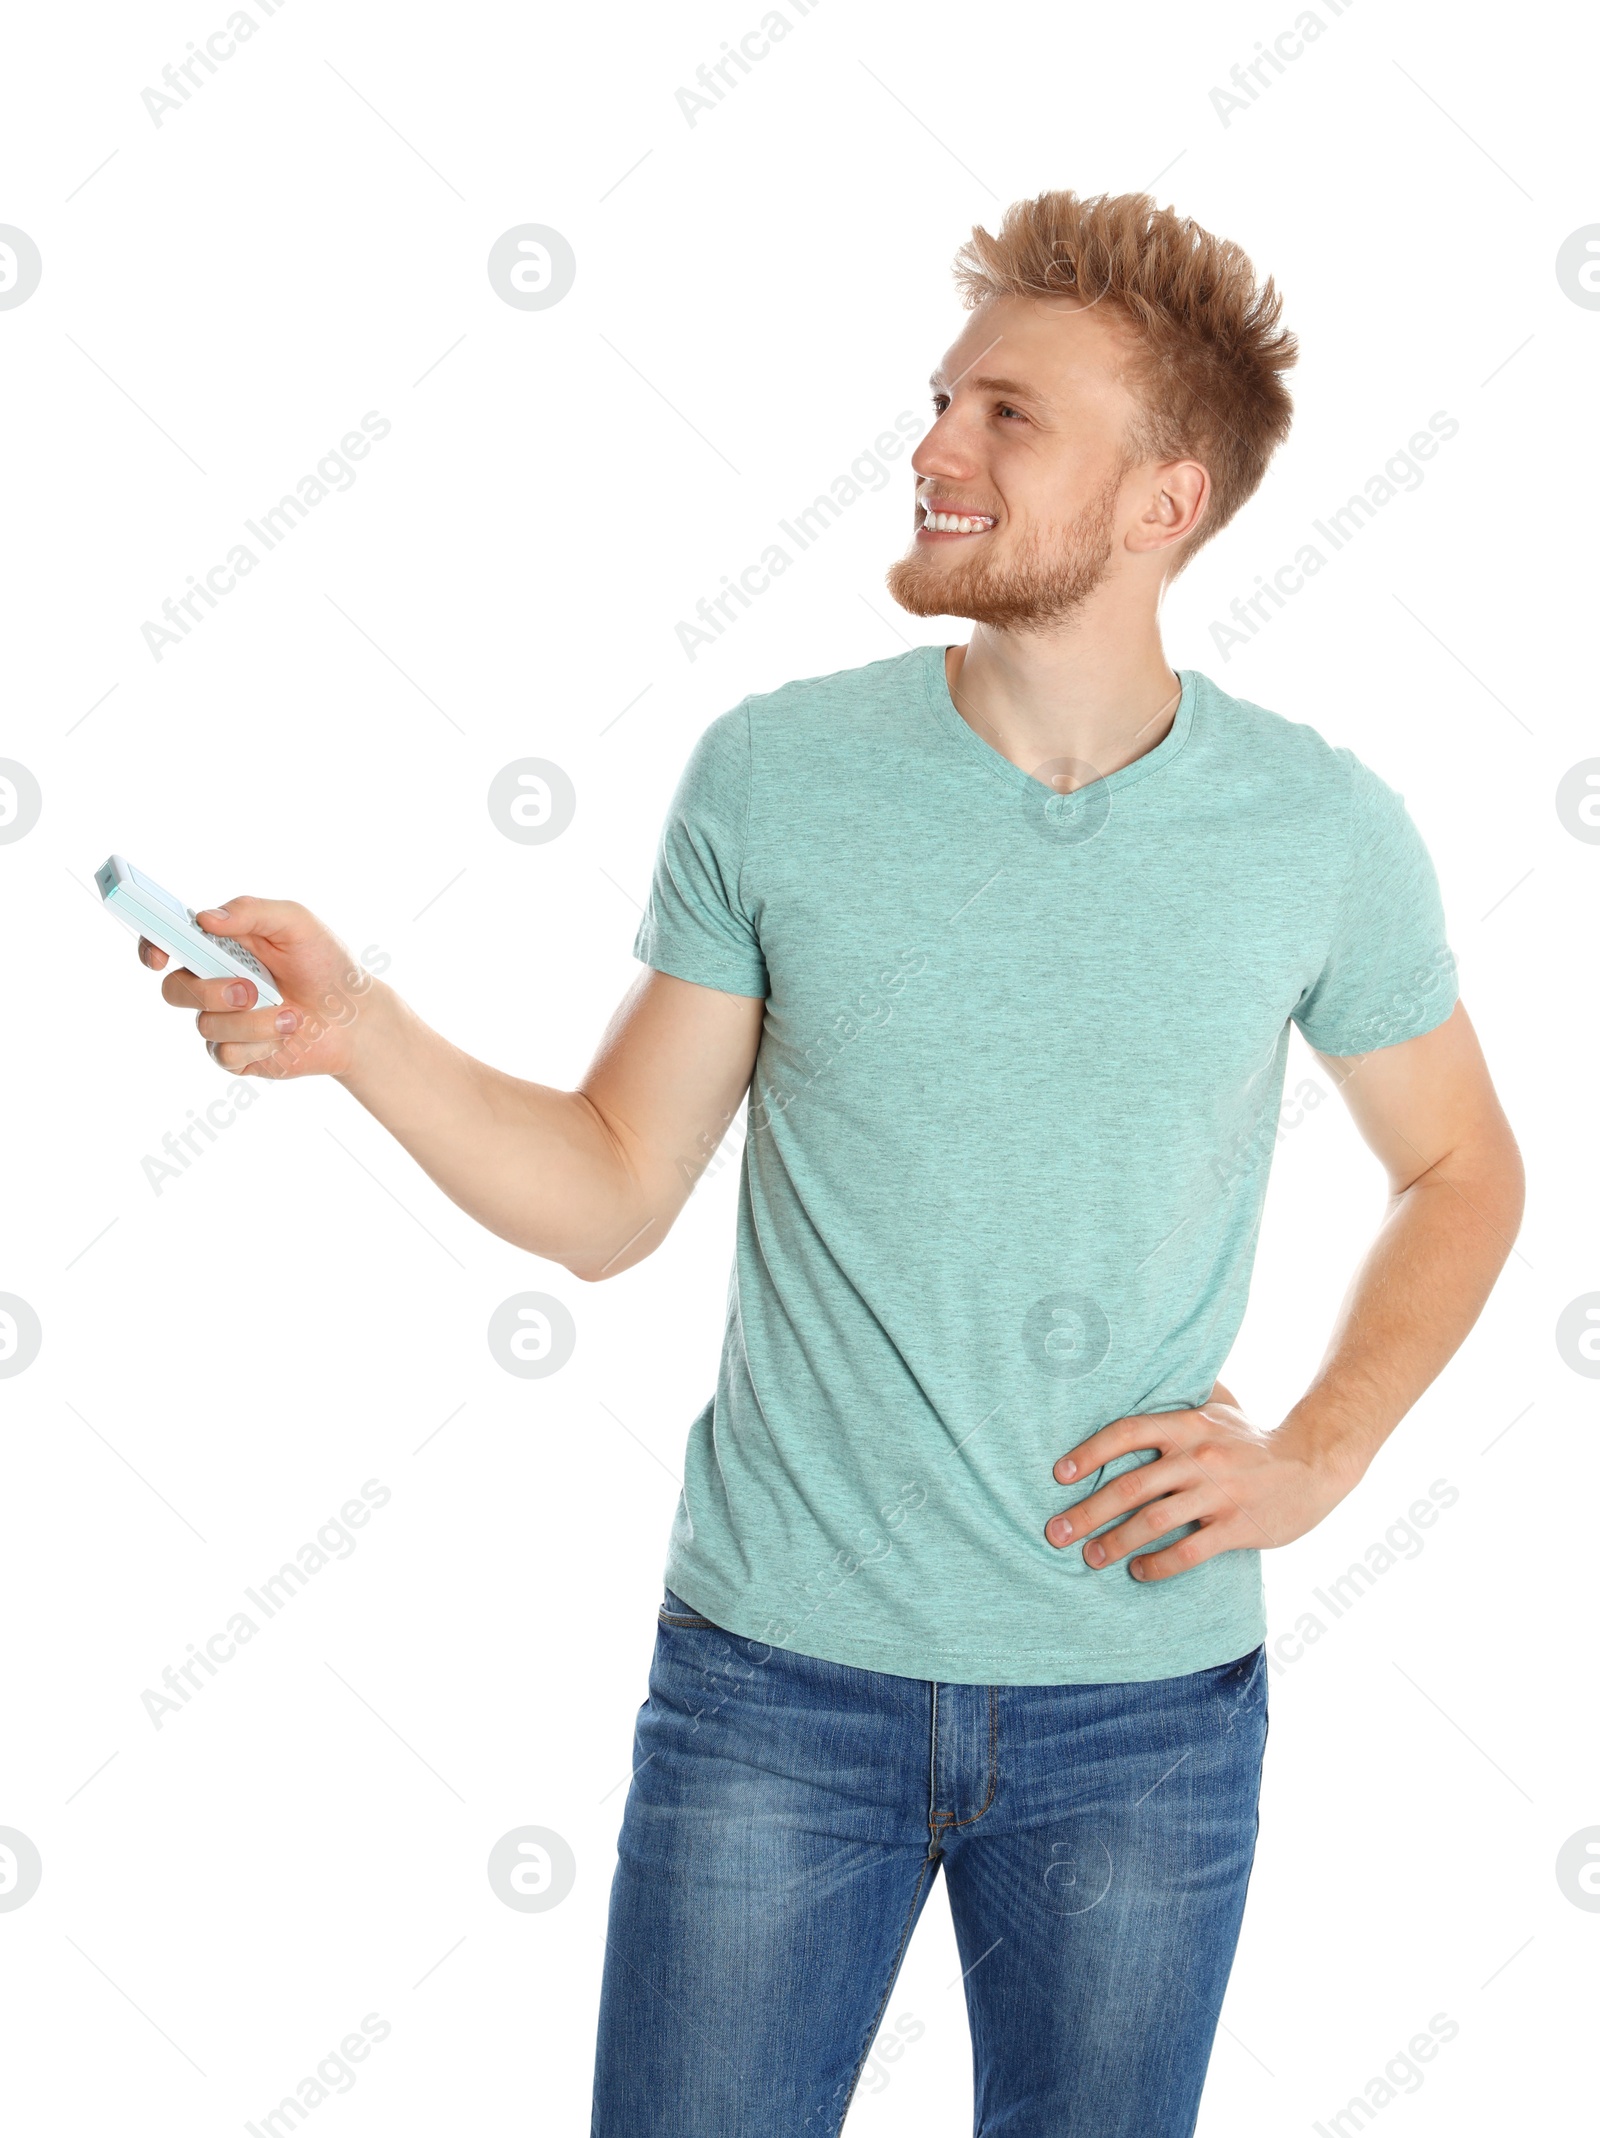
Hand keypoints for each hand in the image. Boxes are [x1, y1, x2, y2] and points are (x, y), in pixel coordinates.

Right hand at [138, 896, 381, 1080]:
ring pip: (205, 1024)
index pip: (168, 943)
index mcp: (219, 946)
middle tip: (250, 990)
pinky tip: (286, 1035)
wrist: (357, 1018)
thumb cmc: (327, 963)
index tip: (158, 957)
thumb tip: (204, 917)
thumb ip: (252, 911)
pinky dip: (260, 1043)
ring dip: (253, 1021)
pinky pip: (225, 1053)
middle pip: (175, 989)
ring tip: (291, 1014)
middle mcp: (213, 983)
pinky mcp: (236, 1055)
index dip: (151, 947)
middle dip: (208, 990)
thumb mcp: (297, 923)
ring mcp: (222, 1021)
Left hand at [1044, 1383, 1358, 1582]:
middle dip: (1087, 1512)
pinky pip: (1189, 1552)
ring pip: (1153, 1522)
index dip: (1090, 1453)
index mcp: (1188, 1426)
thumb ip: (1182, 1402)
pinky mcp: (1238, 1527)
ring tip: (1090, 1558)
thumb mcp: (1219, 1410)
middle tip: (1056, 1532)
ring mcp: (1219, 1493)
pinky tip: (1138, 1572)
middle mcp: (1198, 1457)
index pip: (1127, 1433)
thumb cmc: (1255, 1440)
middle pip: (1130, 1486)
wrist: (1315, 1462)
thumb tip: (1142, 1375)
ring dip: (1114, 1543)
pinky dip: (1158, 1565)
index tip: (1060, 1475)